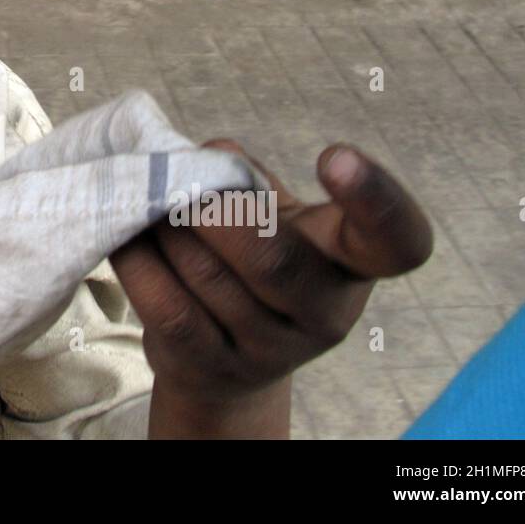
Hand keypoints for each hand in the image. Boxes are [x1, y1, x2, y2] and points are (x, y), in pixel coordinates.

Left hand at [109, 141, 433, 437]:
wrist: (225, 356)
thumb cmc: (255, 256)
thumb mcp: (271, 213)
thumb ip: (245, 178)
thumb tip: (203, 161)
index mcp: (352, 260)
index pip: (395, 240)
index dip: (375, 198)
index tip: (334, 155)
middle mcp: (326, 313)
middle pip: (273, 259)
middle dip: (213, 211)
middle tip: (179, 181)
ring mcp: (270, 351)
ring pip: (207, 275)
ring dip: (166, 227)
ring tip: (148, 202)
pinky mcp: (212, 367)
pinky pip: (166, 306)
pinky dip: (139, 261)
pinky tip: (129, 236)